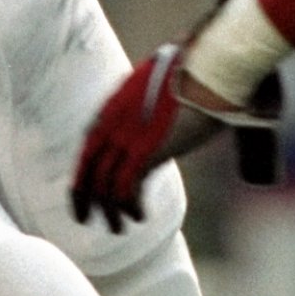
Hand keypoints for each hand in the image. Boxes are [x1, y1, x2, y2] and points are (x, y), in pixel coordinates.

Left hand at [69, 6, 283, 233]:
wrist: (212, 67)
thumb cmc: (198, 74)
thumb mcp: (165, 87)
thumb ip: (152, 104)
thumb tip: (160, 115)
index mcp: (114, 105)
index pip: (88, 145)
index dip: (82, 172)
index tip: (82, 192)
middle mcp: (114, 121)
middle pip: (87, 167)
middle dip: (83, 198)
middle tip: (84, 219)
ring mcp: (129, 135)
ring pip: (105, 184)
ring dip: (110, 211)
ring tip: (119, 228)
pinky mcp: (148, 150)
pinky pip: (127, 189)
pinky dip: (130, 206)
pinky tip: (140, 216)